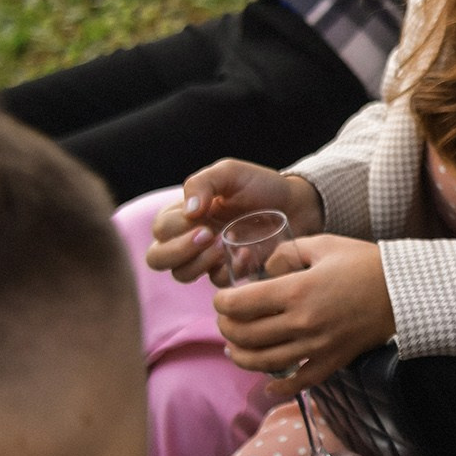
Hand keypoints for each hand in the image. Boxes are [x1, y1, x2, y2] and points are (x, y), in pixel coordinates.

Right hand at [145, 161, 324, 283]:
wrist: (297, 203)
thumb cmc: (260, 185)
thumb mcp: (230, 173)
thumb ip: (203, 183)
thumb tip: (188, 211)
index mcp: (184, 214)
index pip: (160, 230)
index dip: (175, 228)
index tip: (203, 219)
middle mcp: (190, 238)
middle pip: (158, 258)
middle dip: (178, 251)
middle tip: (209, 236)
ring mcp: (209, 258)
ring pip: (182, 274)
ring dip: (200, 262)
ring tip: (226, 246)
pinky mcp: (231, 272)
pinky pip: (217, 282)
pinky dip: (227, 270)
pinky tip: (247, 254)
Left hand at [211, 235, 396, 394]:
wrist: (404, 291)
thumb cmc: (365, 264)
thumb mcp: (324, 245)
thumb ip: (288, 253)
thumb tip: (265, 269)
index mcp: (296, 291)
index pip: (240, 304)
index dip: (222, 302)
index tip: (222, 299)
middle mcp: (301, 322)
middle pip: (245, 334)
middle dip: (227, 327)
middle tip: (226, 321)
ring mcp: (316, 346)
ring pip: (263, 362)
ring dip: (241, 357)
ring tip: (234, 349)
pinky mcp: (332, 360)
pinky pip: (299, 381)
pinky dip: (279, 388)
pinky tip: (268, 386)